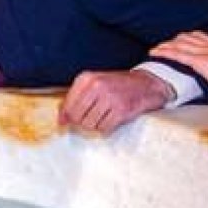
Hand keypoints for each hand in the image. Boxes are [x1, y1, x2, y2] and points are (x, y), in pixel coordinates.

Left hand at [58, 69, 172, 133]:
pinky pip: (104, 128)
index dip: (66, 117)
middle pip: (77, 117)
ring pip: (89, 125)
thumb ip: (75, 99)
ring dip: (95, 125)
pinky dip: (106, 128)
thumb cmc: (116, 85)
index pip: (67, 105)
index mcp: (86, 78)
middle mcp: (96, 86)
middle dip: (81, 122)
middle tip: (90, 118)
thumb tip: (61, 120)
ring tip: (103, 117)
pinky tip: (111, 119)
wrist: (146, 84)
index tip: (66, 122)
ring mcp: (109, 97)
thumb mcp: (93, 84)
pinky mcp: (121, 109)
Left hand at [150, 31, 207, 101]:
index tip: (181, 41)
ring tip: (156, 49)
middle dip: (175, 41)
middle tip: (164, 45)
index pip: (202, 38)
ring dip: (166, 46)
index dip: (189, 39)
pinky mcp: (200, 61)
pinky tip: (156, 53)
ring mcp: (206, 52)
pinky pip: (177, 54)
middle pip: (188, 38)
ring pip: (180, 44)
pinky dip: (164, 53)